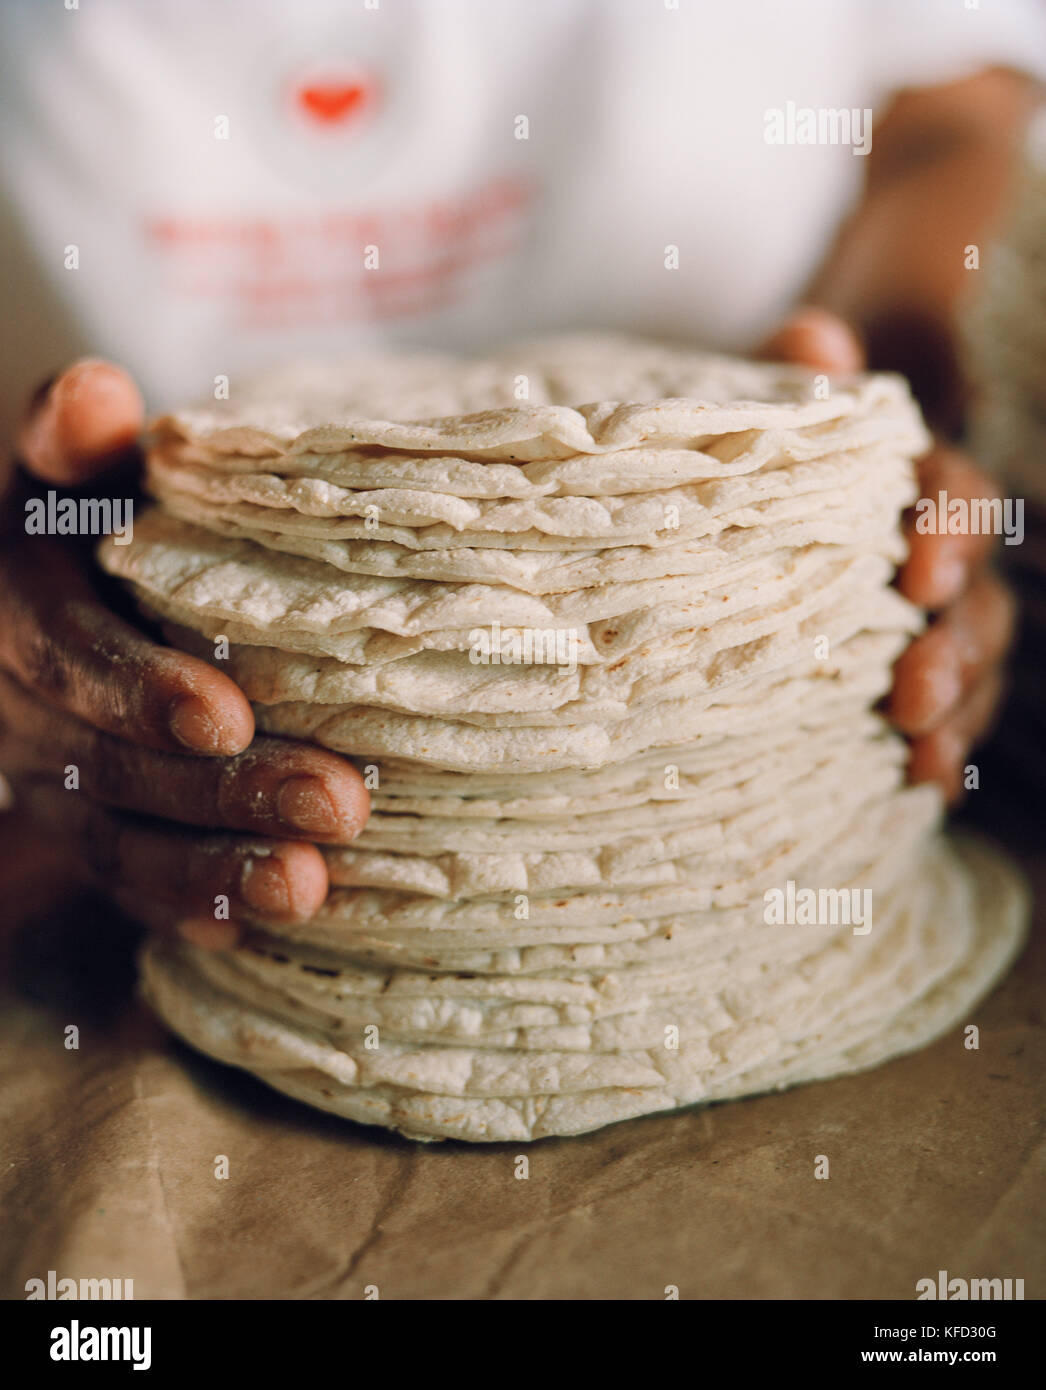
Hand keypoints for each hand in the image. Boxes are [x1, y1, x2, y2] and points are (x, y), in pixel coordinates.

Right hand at [0, 360, 369, 946]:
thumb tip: (96, 389)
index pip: (66, 656)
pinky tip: (262, 925)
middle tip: (338, 807)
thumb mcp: (71, 479)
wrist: (63, 610)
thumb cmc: (92, 529)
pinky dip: (191, 907)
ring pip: (124, 841)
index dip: (137, 690)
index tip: (226, 716)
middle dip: (223, 794)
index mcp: (22, 609)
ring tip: (311, 887)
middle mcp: (26, 710)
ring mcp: (54, 784)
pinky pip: (131, 884)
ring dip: (218, 869)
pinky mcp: (91, 834)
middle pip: (114, 765)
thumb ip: (76, 444)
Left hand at [759, 309, 1013, 802]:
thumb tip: (815, 342)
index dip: (949, 535)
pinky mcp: (902, 672)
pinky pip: (942, 712)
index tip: (919, 576)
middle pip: (976, 599)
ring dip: (956, 710)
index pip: (957, 500)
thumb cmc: (765, 448)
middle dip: (955, 647)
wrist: (749, 496)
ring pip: (972, 663)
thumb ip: (795, 374)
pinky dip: (938, 748)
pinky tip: (919, 786)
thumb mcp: (769, 402)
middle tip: (913, 691)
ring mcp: (927, 620)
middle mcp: (935, 553)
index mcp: (914, 482)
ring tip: (922, 752)